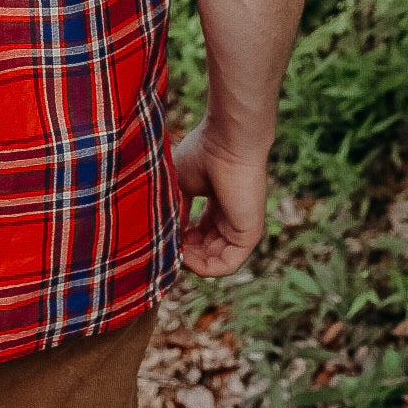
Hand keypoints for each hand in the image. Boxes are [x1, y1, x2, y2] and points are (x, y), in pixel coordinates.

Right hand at [172, 123, 269, 277]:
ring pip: (213, 260)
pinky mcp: (248, 235)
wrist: (227, 141)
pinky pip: (226, 265)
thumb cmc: (202, 153)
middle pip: (205, 248)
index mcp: (217, 202)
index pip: (198, 232)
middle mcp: (230, 216)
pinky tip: (185, 255)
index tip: (159, 234)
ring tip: (172, 249)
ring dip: (190, 261)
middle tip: (164, 245)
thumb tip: (161, 235)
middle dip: (182, 252)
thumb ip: (173, 211)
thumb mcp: (179, 186)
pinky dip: (203, 267)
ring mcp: (240, 227)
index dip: (178, 238)